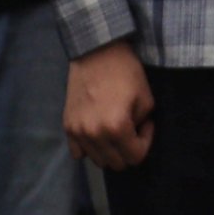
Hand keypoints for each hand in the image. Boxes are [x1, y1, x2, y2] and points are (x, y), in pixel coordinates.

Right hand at [66, 41, 155, 171]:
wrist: (96, 51)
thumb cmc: (125, 71)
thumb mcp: (146, 98)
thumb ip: (142, 124)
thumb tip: (135, 134)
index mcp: (117, 128)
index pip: (136, 157)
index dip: (145, 142)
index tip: (145, 125)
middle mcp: (95, 135)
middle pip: (116, 163)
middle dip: (128, 149)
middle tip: (131, 128)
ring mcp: (78, 132)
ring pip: (98, 160)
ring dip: (110, 150)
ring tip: (114, 128)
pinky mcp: (67, 126)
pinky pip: (78, 153)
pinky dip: (89, 148)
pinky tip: (97, 132)